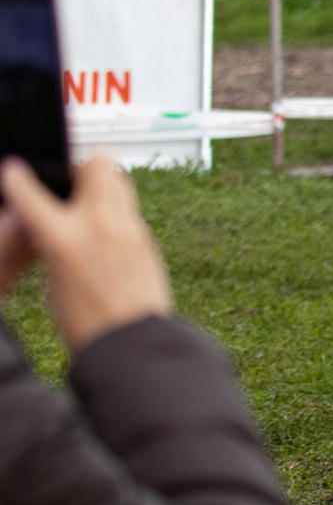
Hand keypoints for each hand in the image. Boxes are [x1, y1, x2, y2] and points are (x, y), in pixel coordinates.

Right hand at [0, 157, 173, 353]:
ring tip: (89, 202)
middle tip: (71, 180)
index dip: (18, 179)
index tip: (13, 170)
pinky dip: (115, 210)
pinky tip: (106, 230)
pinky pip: (129, 209)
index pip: (32, 195)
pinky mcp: (147, 240)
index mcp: (64, 240)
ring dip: (103, 182)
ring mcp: (129, 229)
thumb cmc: (85, 321)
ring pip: (120, 179)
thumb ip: (52, 243)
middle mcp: (100, 226)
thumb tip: (49, 225)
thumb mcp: (52, 280)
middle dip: (82, 164)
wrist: (131, 342)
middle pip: (98, 162)